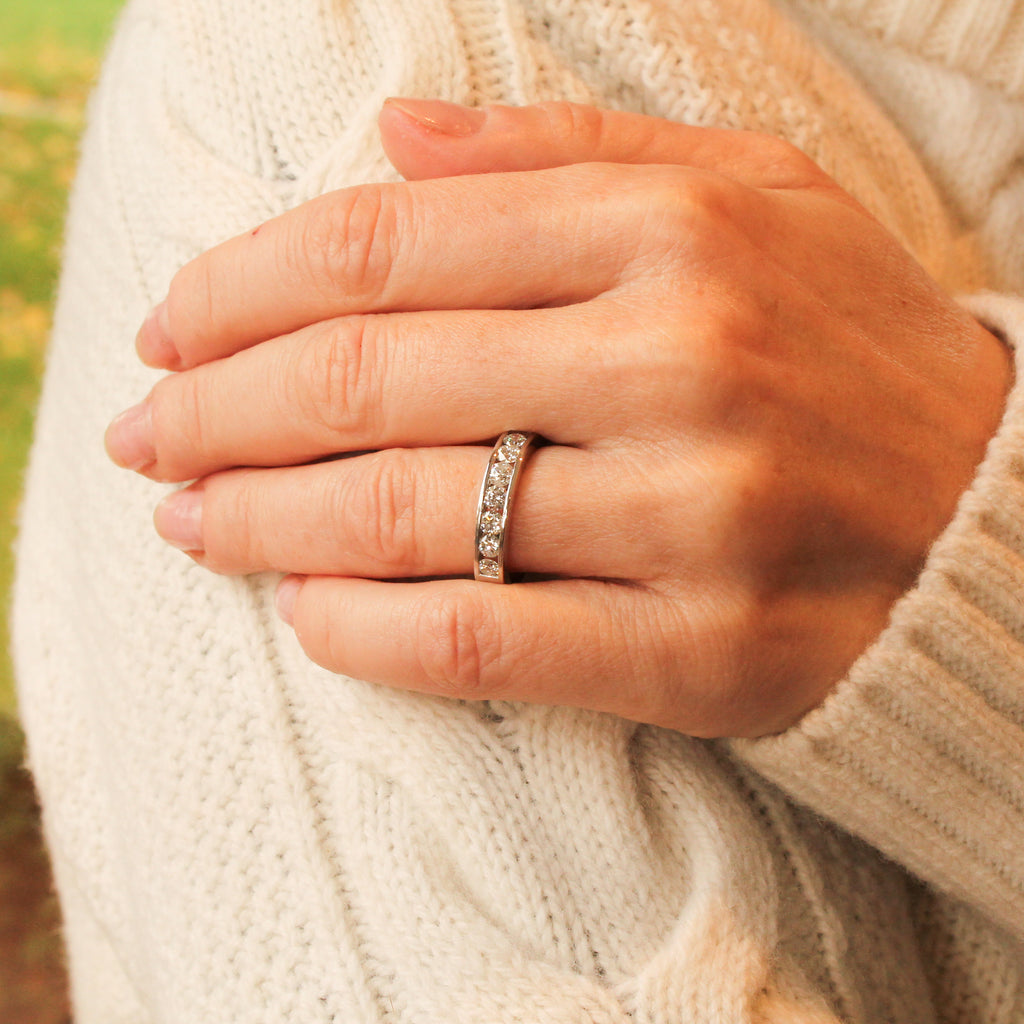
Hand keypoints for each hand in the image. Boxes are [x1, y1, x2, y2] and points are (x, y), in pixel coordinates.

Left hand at [105, 100, 1010, 737]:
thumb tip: (392, 133)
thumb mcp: (750, 197)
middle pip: (368, 378)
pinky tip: (300, 614)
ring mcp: (688, 517)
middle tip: (142, 431)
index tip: (172, 325)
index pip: (389, 244)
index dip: (245, 285)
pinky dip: (361, 632)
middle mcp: (677, 364)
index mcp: (673, 234)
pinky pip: (478, 641)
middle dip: (217, 407)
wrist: (994, 515)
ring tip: (186, 518)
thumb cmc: (850, 349)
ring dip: (258, 520)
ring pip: (402, 517)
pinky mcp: (697, 652)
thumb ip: (567, 149)